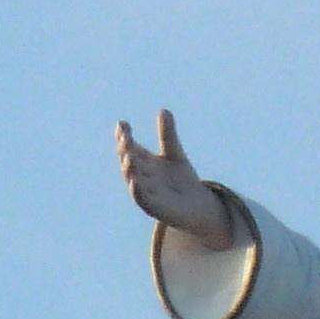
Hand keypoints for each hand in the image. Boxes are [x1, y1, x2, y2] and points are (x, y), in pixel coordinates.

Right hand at [116, 107, 233, 248]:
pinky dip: (137, 191)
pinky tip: (134, 182)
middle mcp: (141, 176)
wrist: (197, 206)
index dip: (124, 136)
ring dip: (129, 169)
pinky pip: (142, 200)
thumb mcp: (174, 153)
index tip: (122, 124)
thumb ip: (167, 134)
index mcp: (144, 162)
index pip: (130, 147)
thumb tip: (163, 110)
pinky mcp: (155, 208)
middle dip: (125, 150)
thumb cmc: (181, 180)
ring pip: (133, 180)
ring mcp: (146, 192)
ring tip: (128, 157)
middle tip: (124, 137)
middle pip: (129, 161)